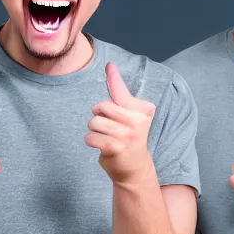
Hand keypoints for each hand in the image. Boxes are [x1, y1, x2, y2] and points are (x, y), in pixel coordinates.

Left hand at [85, 63, 155, 184]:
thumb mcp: (129, 114)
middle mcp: (138, 120)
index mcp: (142, 109)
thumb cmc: (128, 137)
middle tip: (109, 127)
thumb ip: (120, 93)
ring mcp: (128, 134)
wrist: (134, 168)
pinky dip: (91, 141)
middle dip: (98, 117)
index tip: (109, 65)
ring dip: (94, 131)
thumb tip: (110, 67)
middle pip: (101, 107)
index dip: (113, 77)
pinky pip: (91, 137)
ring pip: (94, 122)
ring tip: (105, 138)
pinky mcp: (117, 147)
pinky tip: (101, 146)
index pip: (121, 92)